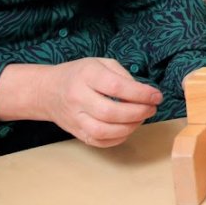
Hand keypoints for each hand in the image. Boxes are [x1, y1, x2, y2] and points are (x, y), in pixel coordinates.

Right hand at [0, 59, 162, 147]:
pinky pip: (99, 141)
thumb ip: (122, 75)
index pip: (116, 87)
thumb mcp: (101, 63)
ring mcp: (75, 118)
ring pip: (103, 131)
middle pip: (110, 112)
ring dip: (129, 127)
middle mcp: (78, 97)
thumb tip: (143, 93)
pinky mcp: (76, 133)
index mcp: (86, 75)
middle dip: (137, 112)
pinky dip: (118, 138)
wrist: (48, 91)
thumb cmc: (80, 74)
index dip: (140, 93)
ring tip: (142, 118)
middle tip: (151, 108)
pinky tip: (128, 128)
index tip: (156, 96)